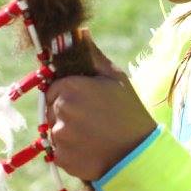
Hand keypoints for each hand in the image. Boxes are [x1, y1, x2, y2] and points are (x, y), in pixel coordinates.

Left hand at [45, 39, 155, 181]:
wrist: (139, 153)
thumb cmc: (129, 112)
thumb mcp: (115, 79)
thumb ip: (93, 56)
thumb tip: (79, 32)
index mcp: (70, 87)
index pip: (54, 87)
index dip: (68, 93)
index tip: (86, 102)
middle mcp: (61, 110)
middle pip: (52, 109)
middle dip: (66, 113)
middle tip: (91, 120)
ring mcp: (60, 135)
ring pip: (54, 130)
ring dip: (68, 133)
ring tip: (92, 135)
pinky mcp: (62, 158)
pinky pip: (59, 151)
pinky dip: (70, 151)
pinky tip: (90, 149)